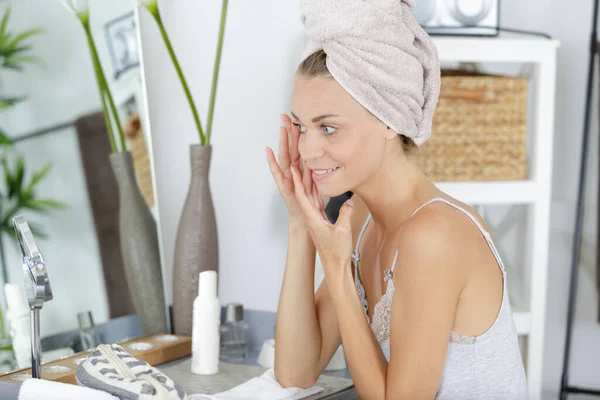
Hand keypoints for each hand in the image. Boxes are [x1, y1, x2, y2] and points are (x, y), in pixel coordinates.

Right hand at [265, 114, 320, 225]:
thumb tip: (344, 160)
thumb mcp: (327, 183)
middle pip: (291, 148)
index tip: (300, 117)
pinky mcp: (284, 188)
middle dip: (288, 131)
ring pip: (284, 156)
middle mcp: (294, 172)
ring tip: (280, 127)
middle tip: (286, 114)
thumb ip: (331, 172)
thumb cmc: (315, 204)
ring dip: (281, 142)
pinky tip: (268, 151)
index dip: (300, 133)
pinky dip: (272, 162)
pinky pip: (277, 174)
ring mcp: (288, 179)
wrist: (309, 222)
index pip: (301, 147)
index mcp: (304, 169)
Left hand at [290, 165, 353, 279]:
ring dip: (308, 185)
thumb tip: (349, 201)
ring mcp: (316, 221)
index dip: (297, 181)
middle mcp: (312, 218)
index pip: (302, 196)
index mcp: (312, 219)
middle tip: (299, 163)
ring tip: (308, 170)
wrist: (336, 268)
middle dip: (301, 179)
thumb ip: (345, 213)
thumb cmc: (337, 253)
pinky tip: (320, 187)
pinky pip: (318, 205)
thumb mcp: (343, 231)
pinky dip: (318, 194)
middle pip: (304, 194)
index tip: (293, 168)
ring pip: (311, 199)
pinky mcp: (322, 224)